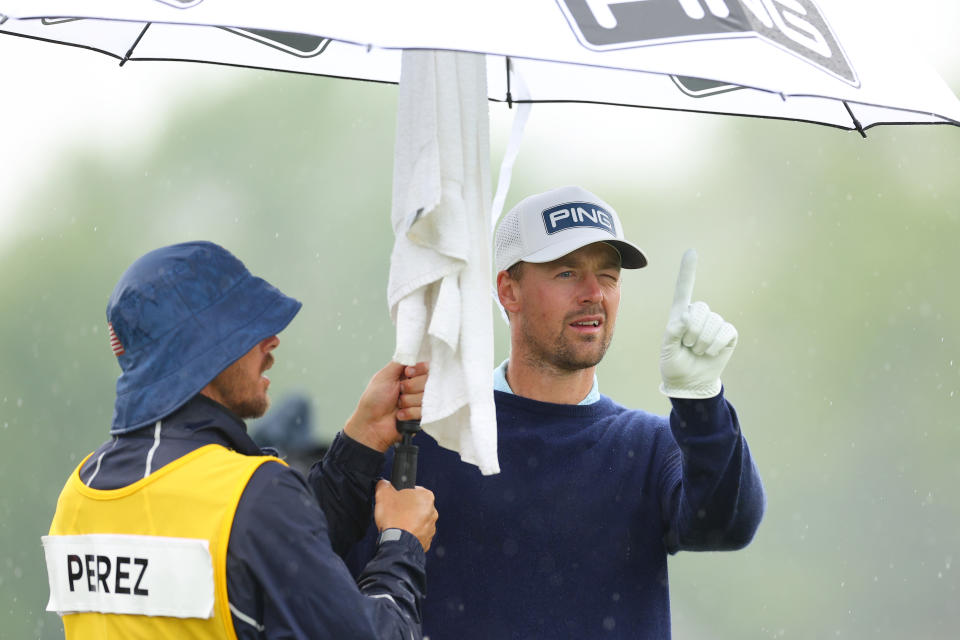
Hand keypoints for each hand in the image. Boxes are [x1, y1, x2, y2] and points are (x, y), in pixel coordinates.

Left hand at [344, 361, 428, 451]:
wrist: (371, 425)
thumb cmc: (373, 400)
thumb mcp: (384, 376)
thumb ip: (400, 362)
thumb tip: (413, 351)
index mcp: (407, 375)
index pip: (425, 367)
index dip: (419, 370)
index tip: (408, 373)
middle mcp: (415, 387)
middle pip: (427, 381)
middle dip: (410, 387)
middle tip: (399, 391)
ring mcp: (419, 401)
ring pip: (426, 396)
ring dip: (408, 401)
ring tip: (397, 405)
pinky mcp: (421, 416)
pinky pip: (424, 411)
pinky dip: (409, 413)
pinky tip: (400, 415)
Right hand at [374, 479, 437, 551]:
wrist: (398, 544)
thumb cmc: (393, 518)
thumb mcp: (384, 494)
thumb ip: (384, 485)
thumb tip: (383, 483)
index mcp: (426, 497)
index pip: (413, 491)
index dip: (401, 495)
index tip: (395, 501)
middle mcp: (433, 512)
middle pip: (416, 507)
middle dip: (406, 509)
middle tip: (394, 514)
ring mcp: (431, 528)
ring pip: (418, 522)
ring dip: (409, 523)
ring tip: (397, 526)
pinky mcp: (427, 541)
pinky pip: (417, 535)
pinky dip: (410, 535)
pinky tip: (400, 535)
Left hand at [659, 249, 737, 398]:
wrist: (689, 382)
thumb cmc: (674, 363)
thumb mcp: (667, 349)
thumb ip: (672, 332)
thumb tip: (687, 318)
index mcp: (681, 314)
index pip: (684, 289)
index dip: (688, 271)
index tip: (691, 252)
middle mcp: (699, 315)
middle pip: (700, 309)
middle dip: (692, 332)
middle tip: (688, 346)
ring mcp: (715, 324)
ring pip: (712, 323)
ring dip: (703, 342)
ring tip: (697, 351)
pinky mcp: (728, 334)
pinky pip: (725, 332)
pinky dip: (716, 345)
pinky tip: (710, 353)